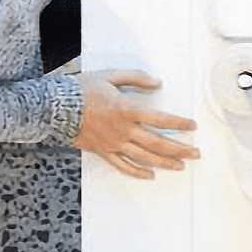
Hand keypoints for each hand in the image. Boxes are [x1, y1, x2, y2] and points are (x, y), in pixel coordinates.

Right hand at [72, 69, 200, 179]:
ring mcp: (113, 144)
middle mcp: (124, 130)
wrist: (54, 108)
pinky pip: (123, 165)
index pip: (161, 119)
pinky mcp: (103, 152)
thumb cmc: (82, 89)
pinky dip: (137, 172)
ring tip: (180, 166)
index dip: (179, 123)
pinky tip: (150, 175)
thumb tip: (158, 82)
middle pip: (157, 143)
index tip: (193, 126)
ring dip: (164, 163)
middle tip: (196, 153)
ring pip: (144, 157)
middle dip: (180, 149)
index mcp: (127, 110)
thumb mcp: (110, 76)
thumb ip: (136, 78)